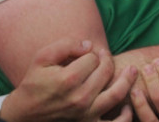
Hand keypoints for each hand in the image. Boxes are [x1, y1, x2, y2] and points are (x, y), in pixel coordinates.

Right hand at [0, 39, 136, 121]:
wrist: (26, 113)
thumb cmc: (34, 82)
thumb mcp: (42, 57)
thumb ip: (66, 45)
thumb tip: (89, 45)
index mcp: (68, 79)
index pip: (93, 59)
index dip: (91, 53)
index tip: (86, 54)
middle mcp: (80, 97)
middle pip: (106, 72)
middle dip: (107, 60)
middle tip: (104, 56)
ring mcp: (86, 113)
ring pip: (116, 94)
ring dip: (127, 80)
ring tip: (132, 70)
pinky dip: (125, 115)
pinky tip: (128, 104)